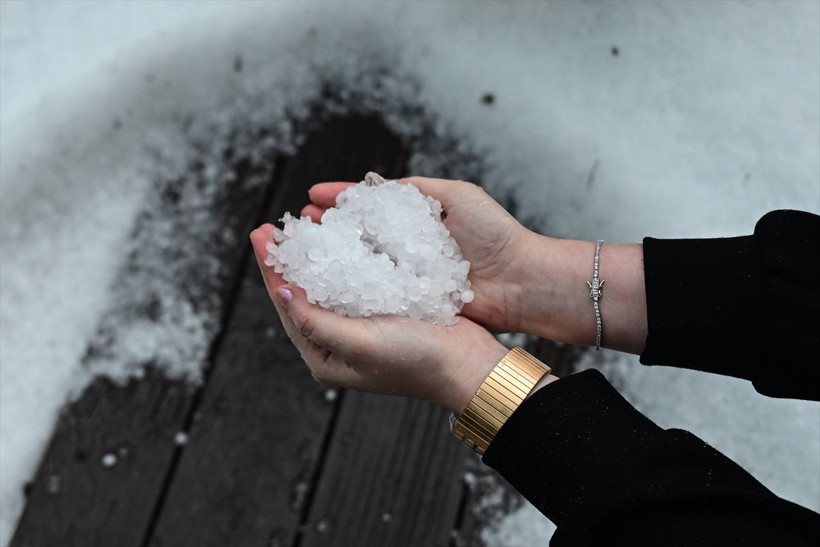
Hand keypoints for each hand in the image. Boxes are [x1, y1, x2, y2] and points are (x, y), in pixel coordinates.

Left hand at [250, 224, 508, 412]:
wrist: (468, 365)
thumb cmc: (416, 361)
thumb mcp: (360, 344)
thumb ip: (318, 322)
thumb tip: (284, 292)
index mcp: (325, 358)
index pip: (289, 307)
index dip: (273, 269)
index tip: (261, 235)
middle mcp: (339, 343)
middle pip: (304, 293)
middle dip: (288, 258)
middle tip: (271, 227)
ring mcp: (362, 327)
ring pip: (328, 283)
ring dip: (315, 253)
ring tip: (301, 225)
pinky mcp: (385, 311)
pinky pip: (356, 279)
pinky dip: (345, 256)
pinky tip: (339, 236)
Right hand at [301, 177, 531, 333]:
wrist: (522, 282)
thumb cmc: (496, 235)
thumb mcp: (460, 196)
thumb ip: (419, 189)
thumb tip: (378, 184)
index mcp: (417, 219)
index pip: (371, 205)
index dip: (341, 199)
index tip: (313, 196)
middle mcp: (408, 246)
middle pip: (359, 233)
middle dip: (329, 226)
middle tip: (301, 221)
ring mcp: (408, 274)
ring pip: (362, 262)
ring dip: (334, 254)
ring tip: (305, 246)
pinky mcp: (413, 301)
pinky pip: (378, 292)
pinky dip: (353, 285)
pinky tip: (328, 280)